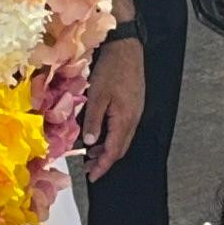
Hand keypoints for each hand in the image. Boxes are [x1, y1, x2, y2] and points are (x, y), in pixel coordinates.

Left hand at [83, 38, 145, 180]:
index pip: (113, 151)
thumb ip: (94, 120)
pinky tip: (100, 133)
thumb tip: (90, 144)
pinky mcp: (133, 104)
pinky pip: (123, 127)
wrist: (126, 47)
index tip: (92, 177)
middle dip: (104, 160)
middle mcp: (133, 119)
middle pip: (120, 148)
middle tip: (88, 169)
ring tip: (90, 154)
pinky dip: (111, 136)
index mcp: (125, 119)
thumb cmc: (112, 68)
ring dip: (107, 148)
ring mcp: (135, 111)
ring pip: (122, 138)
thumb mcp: (98, 95)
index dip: (102, 166)